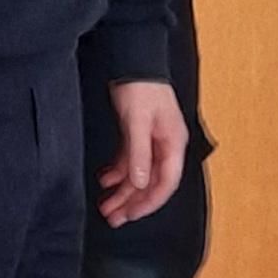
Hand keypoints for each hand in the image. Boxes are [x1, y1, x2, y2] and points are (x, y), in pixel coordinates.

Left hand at [101, 80, 187, 224]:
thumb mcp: (137, 122)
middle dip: (132, 202)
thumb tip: (140, 183)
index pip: (166, 183)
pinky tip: (105, 179)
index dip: (149, 202)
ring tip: (105, 205)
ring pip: (138, 174)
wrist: (133, 60)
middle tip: (113, 218)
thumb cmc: (141, 87)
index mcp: (172, 144)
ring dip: (122, 191)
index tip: (132, 215)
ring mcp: (152, 141)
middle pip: (150, 182)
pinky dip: (117, 172)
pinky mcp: (138, 134)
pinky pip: (129, 160)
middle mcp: (165, 145)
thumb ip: (139, 153)